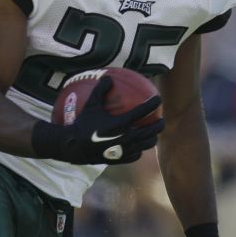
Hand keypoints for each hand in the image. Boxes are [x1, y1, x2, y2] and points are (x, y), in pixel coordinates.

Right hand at [32, 76, 163, 164]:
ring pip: (146, 145)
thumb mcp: (90, 105)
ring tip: (154, 135)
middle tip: (161, 120)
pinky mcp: (120, 159)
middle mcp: (125, 138)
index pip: (141, 112)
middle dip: (159, 125)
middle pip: (149, 131)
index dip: (152, 104)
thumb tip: (108, 77)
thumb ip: (100, 91)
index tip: (158, 99)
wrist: (74, 147)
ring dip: (152, 139)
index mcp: (119, 123)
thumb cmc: (82, 124)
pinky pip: (135, 155)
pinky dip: (139, 150)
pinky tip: (139, 147)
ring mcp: (124, 150)